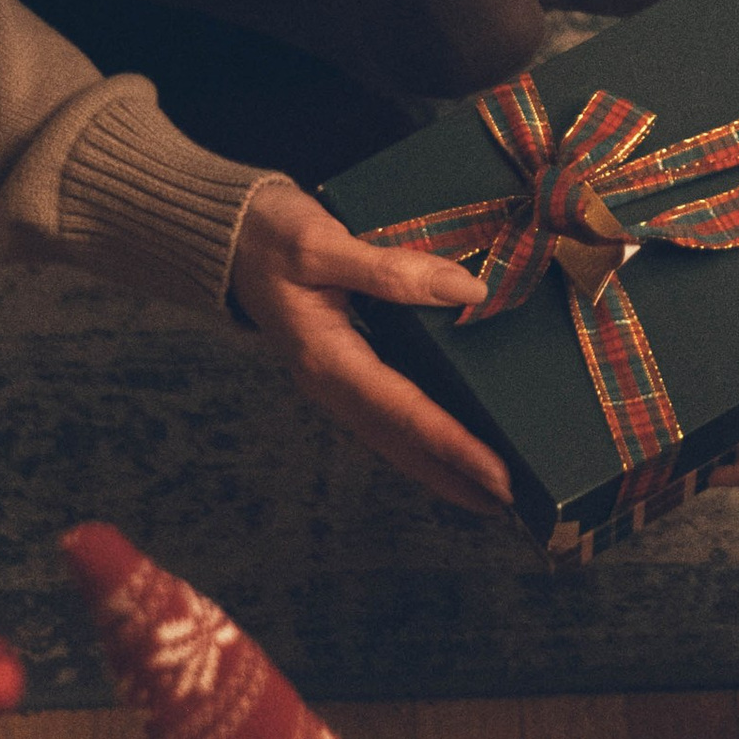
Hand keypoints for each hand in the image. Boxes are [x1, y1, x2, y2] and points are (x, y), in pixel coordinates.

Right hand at [227, 179, 511, 519]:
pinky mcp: (342, 368)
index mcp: (326, 358)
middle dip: (454, 476)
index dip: (454, 445)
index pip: (403, 412)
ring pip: (393, 436)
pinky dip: (422, 438)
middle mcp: (330, 381)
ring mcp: (333, 379)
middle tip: (512, 503)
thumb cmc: (269, 234)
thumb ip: (390, 270)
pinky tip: (450, 445)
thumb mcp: (322, 242)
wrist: (227, 234)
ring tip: (489, 490)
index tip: (499, 474)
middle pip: (399, 442)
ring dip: (440, 466)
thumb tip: (468, 290)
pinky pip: (388, 414)